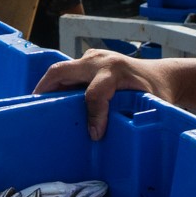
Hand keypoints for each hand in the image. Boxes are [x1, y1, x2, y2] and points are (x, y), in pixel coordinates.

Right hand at [32, 49, 167, 139]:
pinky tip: (53, 104)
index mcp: (115, 70)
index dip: (93, 116)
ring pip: (61, 71)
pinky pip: (68, 73)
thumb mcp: (151, 105)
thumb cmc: (157, 91)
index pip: (94, 93)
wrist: (162, 76)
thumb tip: (116, 138)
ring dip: (48, 88)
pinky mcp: (89, 62)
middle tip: (33, 110)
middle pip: (62, 72)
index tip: (94, 135)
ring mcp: (92, 58)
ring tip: (38, 109)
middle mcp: (99, 60)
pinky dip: (57, 87)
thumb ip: (136, 118)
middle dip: (45, 90)